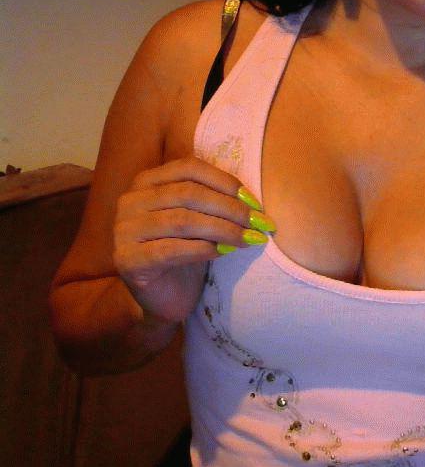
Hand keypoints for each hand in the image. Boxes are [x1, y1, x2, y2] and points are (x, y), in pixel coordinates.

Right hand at [112, 157, 274, 322]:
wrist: (165, 297)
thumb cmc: (187, 253)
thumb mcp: (202, 219)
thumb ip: (217, 202)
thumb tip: (252, 201)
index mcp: (147, 182)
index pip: (190, 168)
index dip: (226, 182)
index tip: (255, 202)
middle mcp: (130, 201)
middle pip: (189, 193)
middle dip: (231, 208)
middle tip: (260, 223)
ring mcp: (123, 230)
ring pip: (183, 220)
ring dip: (223, 229)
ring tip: (249, 238)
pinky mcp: (127, 259)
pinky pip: (171, 249)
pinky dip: (203, 249)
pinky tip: (224, 252)